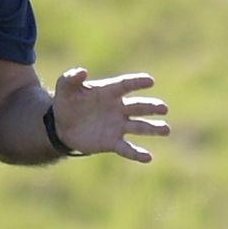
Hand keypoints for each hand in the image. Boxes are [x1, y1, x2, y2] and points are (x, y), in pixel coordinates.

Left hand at [47, 68, 169, 161]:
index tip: (150, 81)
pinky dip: (137, 154)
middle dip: (151, 107)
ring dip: (153, 128)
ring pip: (139, 127)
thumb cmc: (66, 102)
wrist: (61, 126)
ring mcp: (117, 126)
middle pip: (138, 107)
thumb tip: (82, 71)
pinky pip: (127, 149)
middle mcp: (118, 108)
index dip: (137, 82)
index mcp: (109, 92)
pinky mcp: (112, 142)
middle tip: (163, 108)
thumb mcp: (65, 88)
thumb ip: (71, 78)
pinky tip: (148, 158)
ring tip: (166, 130)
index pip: (126, 85)